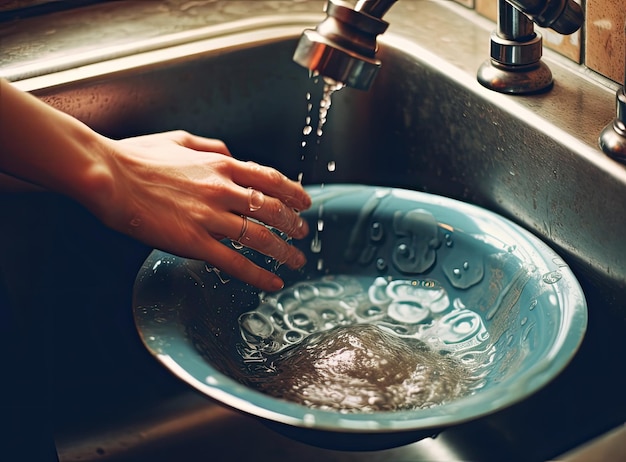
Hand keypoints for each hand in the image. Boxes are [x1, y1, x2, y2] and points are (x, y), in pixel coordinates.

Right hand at [95, 130, 310, 291]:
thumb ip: (211, 147)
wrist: (108, 176)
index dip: (293, 192)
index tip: (305, 202)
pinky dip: (259, 275)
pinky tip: (273, 282)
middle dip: (294, 224)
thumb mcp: (180, 140)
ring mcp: (210, 217)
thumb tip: (231, 153)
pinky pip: (235, 263)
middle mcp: (223, 190)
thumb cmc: (136, 157)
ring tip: (297, 260)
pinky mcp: (194, 243)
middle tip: (303, 233)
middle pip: (273, 210)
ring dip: (284, 252)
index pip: (270, 179)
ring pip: (261, 238)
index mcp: (220, 165)